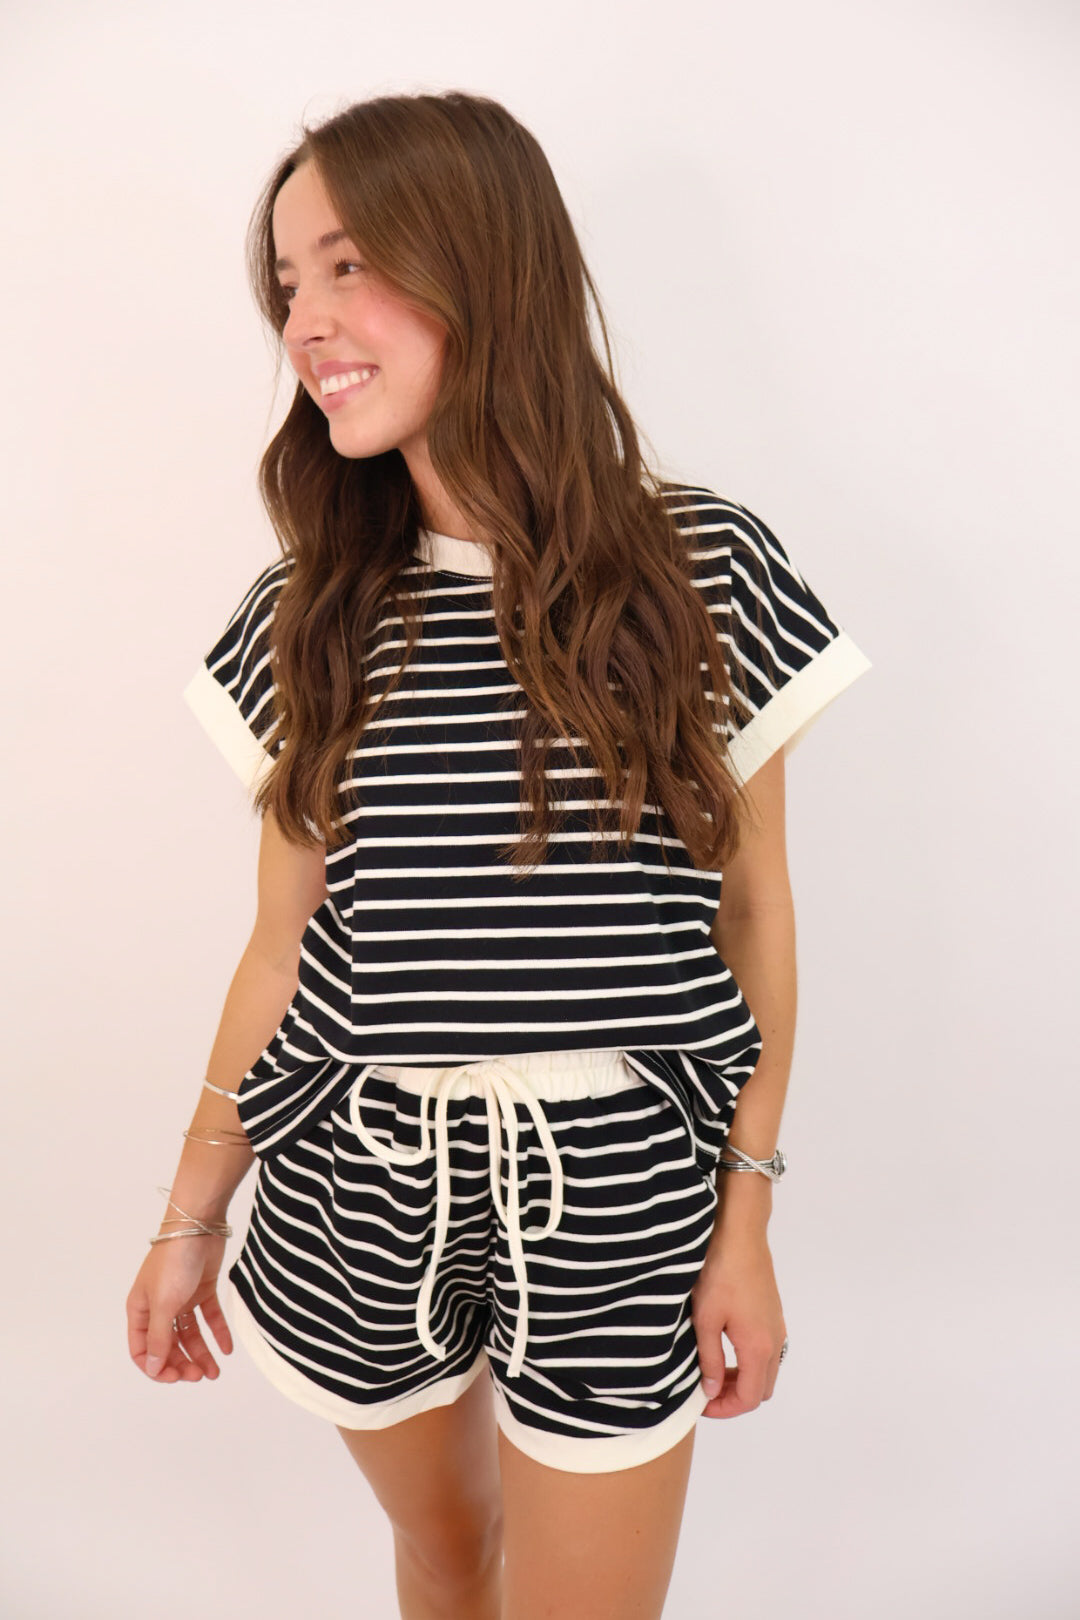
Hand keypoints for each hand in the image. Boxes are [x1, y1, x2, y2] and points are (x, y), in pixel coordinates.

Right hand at [126, 1236, 233, 1382]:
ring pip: (189, 1335)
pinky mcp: (202, 1289)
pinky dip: (217, 1333)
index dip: (156, 1367)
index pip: (142, 1349)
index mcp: (141, 1310)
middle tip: (200, 1376)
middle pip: (168, 1345)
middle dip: (182, 1363)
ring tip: (215, 1372)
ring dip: (201, 1354)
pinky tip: (227, 1349)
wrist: (199, 1225)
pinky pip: (208, 1317)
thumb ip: (159, 1338)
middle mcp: (159, 1307)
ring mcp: (181, 1298)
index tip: (175, 1377)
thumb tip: (154, 1368)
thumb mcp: (164, 1304)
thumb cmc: (174, 1262)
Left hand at [690, 1233, 786, 1418]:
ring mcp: (777, 1327)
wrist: (739, 1234)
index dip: (725, 1409)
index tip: (701, 1404)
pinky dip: (748, 1361)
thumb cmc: (719, 1274)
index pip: (749, 1398)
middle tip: (706, 1390)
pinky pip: (767, 1352)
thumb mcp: (706, 1319)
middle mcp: (775, 1341)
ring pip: (766, 1370)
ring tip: (712, 1370)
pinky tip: (725, 1348)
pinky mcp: (773, 1314)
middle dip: (734, 1397)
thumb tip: (711, 1391)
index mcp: (758, 1347)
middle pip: (761, 1389)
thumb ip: (710, 1360)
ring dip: (742, 1379)